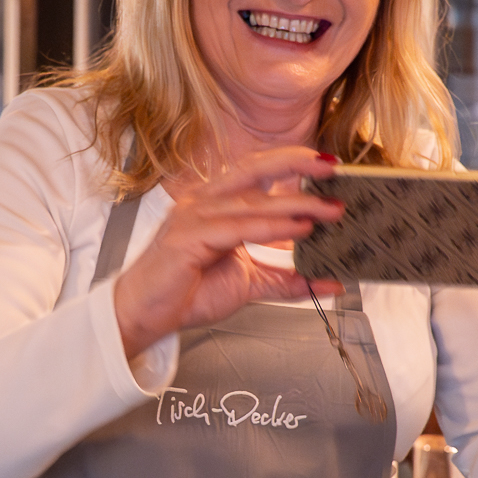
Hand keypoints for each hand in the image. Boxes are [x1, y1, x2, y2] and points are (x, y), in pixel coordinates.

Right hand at [113, 147, 343, 357]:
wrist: (143, 316)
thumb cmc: (184, 292)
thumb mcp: (247, 283)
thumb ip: (286, 280)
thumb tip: (328, 281)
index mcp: (214, 204)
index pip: (256, 170)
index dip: (290, 161)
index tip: (325, 161)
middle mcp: (203, 202)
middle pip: (254, 170)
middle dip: (297, 164)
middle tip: (334, 167)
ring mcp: (193, 217)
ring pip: (253, 201)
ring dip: (296, 204)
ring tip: (329, 209)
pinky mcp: (189, 238)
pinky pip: (239, 228)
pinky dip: (273, 228)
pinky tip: (299, 229)